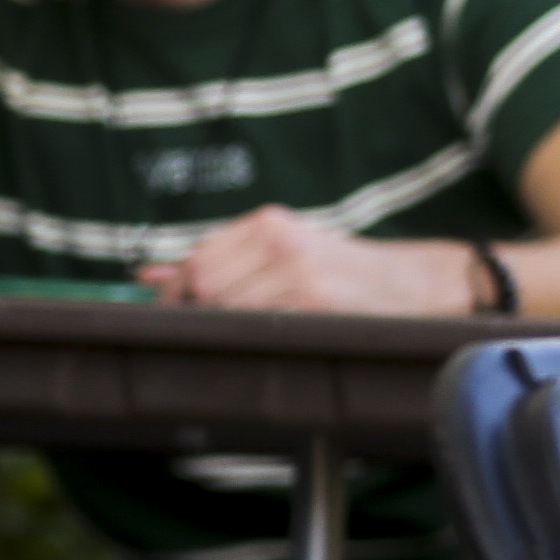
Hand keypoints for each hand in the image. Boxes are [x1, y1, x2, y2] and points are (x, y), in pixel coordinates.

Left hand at [148, 208, 472, 315]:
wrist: (411, 282)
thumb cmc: (342, 273)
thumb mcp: (282, 253)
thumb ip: (219, 261)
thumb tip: (148, 275)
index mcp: (269, 224)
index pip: (196, 258)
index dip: (177, 290)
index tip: (173, 309)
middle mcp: (279, 240)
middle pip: (203, 282)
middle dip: (195, 310)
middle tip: (209, 327)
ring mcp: (297, 270)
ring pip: (225, 306)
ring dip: (226, 326)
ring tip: (252, 330)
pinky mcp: (315, 300)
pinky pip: (258, 324)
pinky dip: (253, 335)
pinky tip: (275, 335)